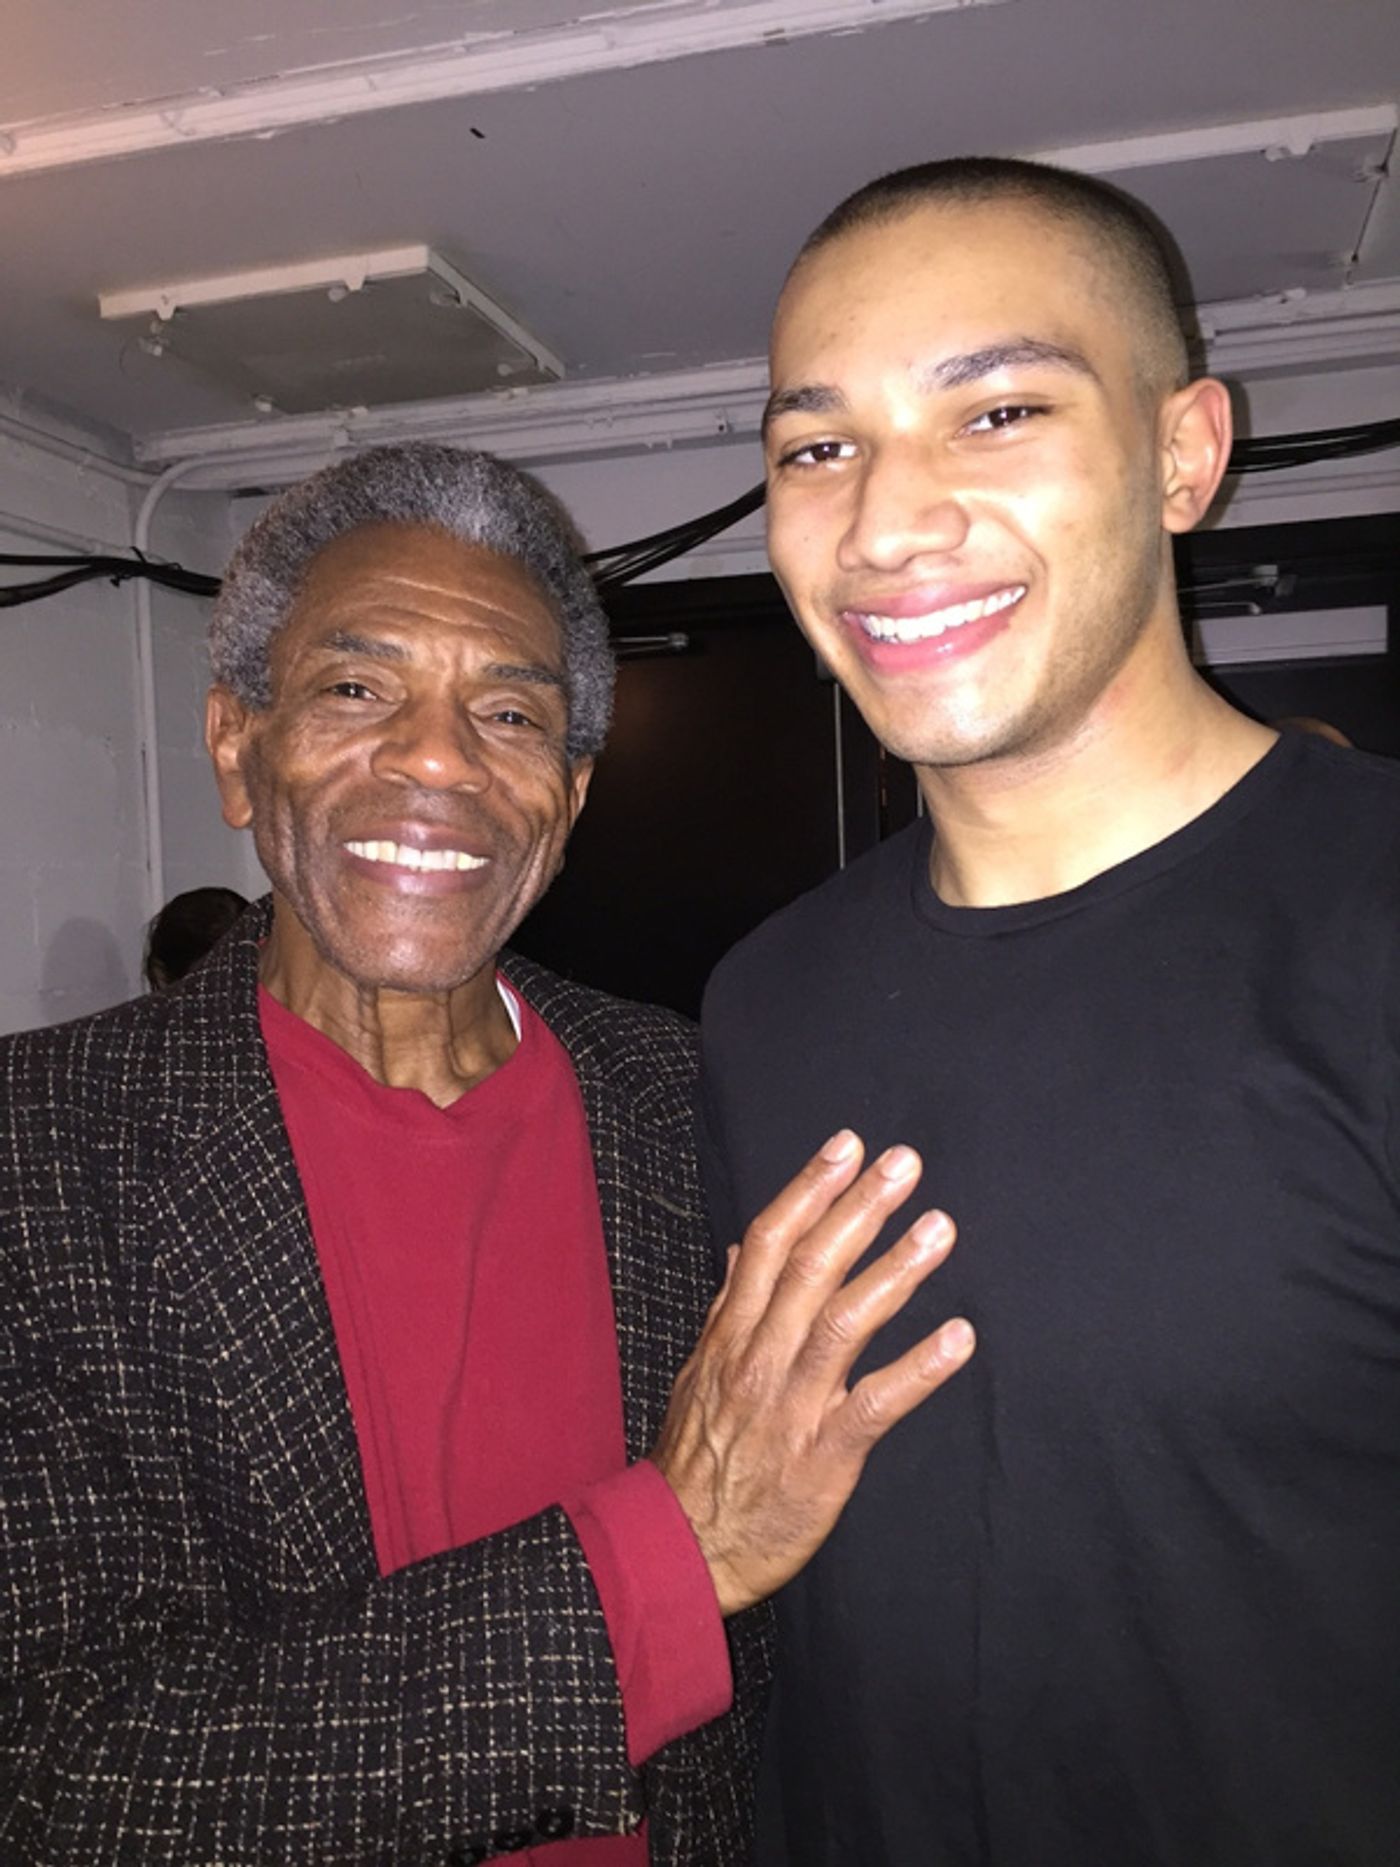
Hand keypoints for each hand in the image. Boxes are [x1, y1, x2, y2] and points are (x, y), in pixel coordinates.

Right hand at [650, 1130, 972, 1615]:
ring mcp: (791, 1406)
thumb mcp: (699, 1372)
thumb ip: (728, 1306)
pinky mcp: (822, 1457)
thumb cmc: (695, 1459)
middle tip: (903, 1164)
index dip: (809, 1190)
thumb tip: (742, 1246)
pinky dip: (918, 1370)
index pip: (769, 1243)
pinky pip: (874, 1405)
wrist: (680, 1549)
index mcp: (731, 1334)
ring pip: (842, 1323)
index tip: (847, 1145)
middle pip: (809, 1267)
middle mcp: (759, 1358)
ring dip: (894, 1272)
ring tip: (938, 1228)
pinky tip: (959, 1338)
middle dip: (857, 1209)